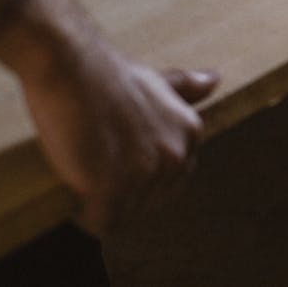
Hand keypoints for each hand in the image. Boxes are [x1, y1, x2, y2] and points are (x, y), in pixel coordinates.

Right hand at [20, 36, 218, 235]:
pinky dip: (86, 216)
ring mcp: (146, 174)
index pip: (173, 180)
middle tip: (96, 169)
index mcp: (190, 134)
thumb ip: (185, 89)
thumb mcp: (156, 80)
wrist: (71, 64)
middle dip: (124, 195)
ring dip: (102, 206)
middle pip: (149, 201)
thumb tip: (215, 79)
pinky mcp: (111, 188)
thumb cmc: (106, 73)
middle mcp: (176, 156)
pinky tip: (76, 199)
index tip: (117, 165)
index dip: (142, 178)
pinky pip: (102, 223)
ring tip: (84, 178)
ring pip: (125, 215)